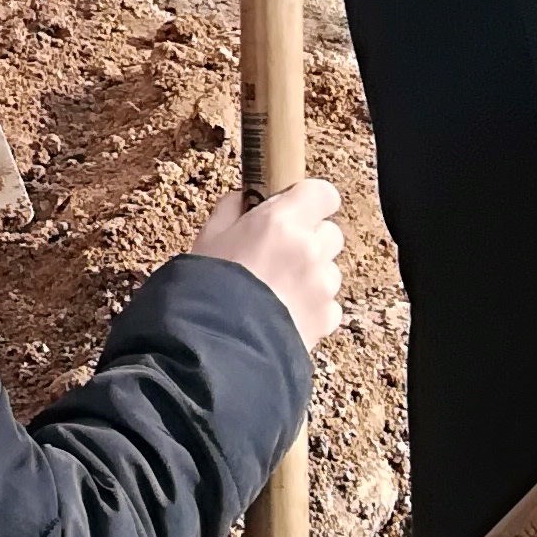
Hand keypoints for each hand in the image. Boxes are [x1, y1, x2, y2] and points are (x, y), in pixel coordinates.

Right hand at [195, 177, 345, 347]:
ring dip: (312, 274)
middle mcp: (310, 249)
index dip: (310, 201)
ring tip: (278, 290)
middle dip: (311, 239)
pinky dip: (313, 306)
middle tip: (281, 253)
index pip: (322, 193)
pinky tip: (284, 313)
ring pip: (330, 270)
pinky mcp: (327, 317)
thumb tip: (244, 199)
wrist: (217, 343)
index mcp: (282, 222)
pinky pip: (329, 304)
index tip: (296, 209)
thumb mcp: (208, 238)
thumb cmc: (206, 287)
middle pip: (330, 232)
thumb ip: (231, 210)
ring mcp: (322, 285)